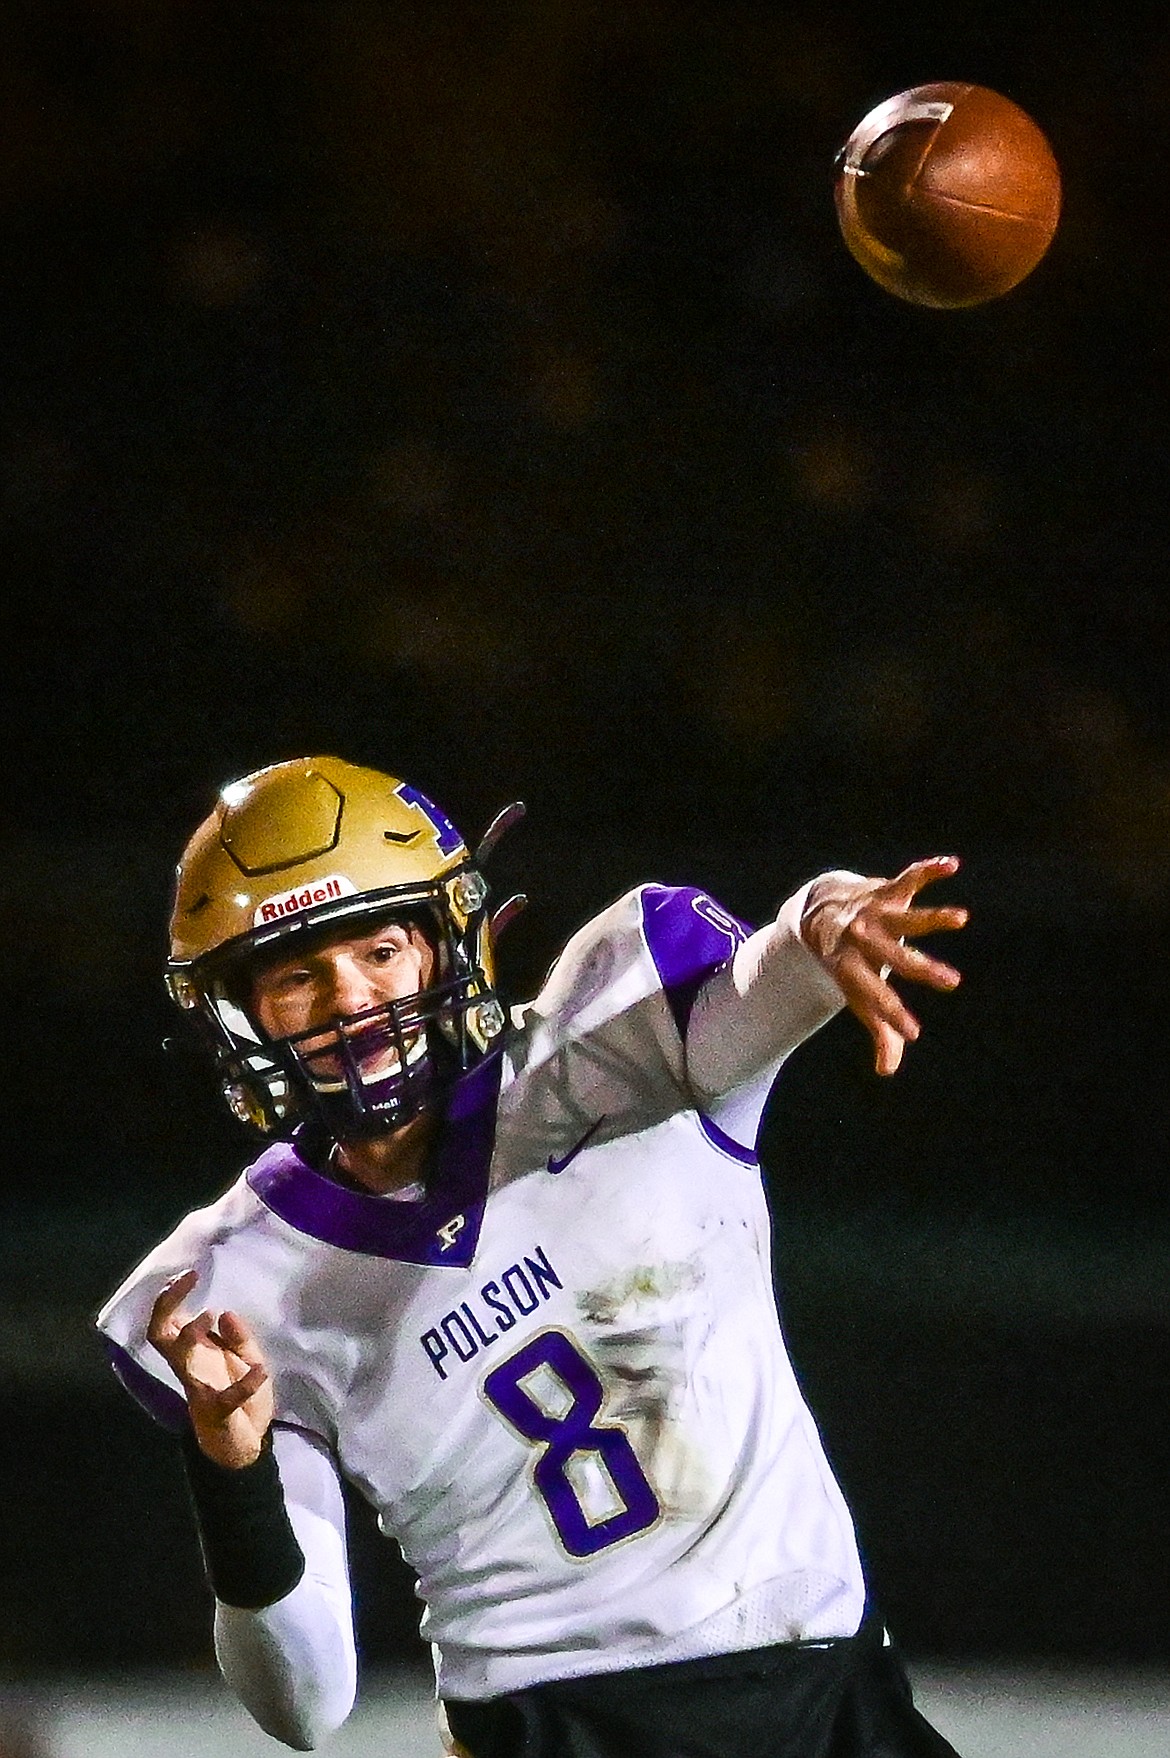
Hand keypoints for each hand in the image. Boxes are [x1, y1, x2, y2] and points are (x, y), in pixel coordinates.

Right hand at [147, 1269, 273, 1468]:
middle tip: (186, 1280)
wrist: (246, 1446)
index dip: (172, 1297)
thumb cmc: (243, 1400)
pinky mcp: (217, 1411)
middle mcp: (190, 1367)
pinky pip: (225, 1397)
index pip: (169, 1321)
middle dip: (167, 1306)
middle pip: (159, 1335)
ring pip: (179, 1360)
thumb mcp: (247, 1359)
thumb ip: (238, 1337)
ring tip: (210, 1314)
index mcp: (195, 1354)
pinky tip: (260, 1372)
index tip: (189, 1273)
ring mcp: (200, 1389)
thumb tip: (224, 1312)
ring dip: (191, 1335)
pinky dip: (243, 1384)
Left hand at [801, 855, 966, 1075]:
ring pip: (905, 916)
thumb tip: (887, 1070)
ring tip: (961, 918)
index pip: (873, 997)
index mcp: (851, 969)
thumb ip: (877, 1028)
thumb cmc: (847, 961)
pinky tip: (952, 864)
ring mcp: (874, 913)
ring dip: (933, 917)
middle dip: (921, 969)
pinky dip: (929, 870)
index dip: (890, 1015)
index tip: (912, 1033)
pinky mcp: (886, 891)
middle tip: (952, 983)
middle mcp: (862, 940)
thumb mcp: (856, 992)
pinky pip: (909, 877)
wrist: (818, 911)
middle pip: (893, 957)